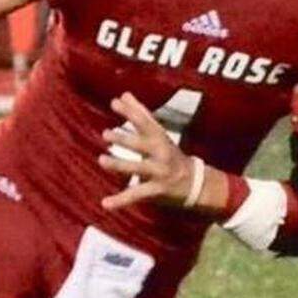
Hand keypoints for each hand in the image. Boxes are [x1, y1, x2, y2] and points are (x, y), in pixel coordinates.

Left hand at [97, 92, 196, 209]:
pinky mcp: (157, 189)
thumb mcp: (158, 134)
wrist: (195, 182)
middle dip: (125, 139)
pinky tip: (105, 203)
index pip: (146, 121)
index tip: (115, 102)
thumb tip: (124, 94)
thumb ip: (140, 115)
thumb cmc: (170, 154)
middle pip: (142, 144)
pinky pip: (137, 195)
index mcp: (160, 137)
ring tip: (102, 160)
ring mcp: (160, 172)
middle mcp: (161, 153)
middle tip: (105, 133)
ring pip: (138, 168)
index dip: (131, 111)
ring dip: (120, 165)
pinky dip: (121, 200)